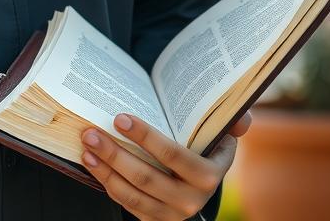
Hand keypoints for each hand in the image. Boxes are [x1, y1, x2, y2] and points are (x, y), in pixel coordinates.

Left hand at [79, 111, 251, 220]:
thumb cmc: (202, 146)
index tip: (120, 118)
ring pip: (133, 193)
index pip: (174, 156)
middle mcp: (192, 200)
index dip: (146, 137)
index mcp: (209, 174)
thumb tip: (242, 118)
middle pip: (147, 177)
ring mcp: (172, 214)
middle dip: (115, 153)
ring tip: (87, 146)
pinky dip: (107, 183)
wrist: (197, 180)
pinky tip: (92, 163)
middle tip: (91, 131)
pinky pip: (128, 204)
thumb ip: (233, 123)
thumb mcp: (219, 134)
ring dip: (105, 169)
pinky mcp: (155, 220)